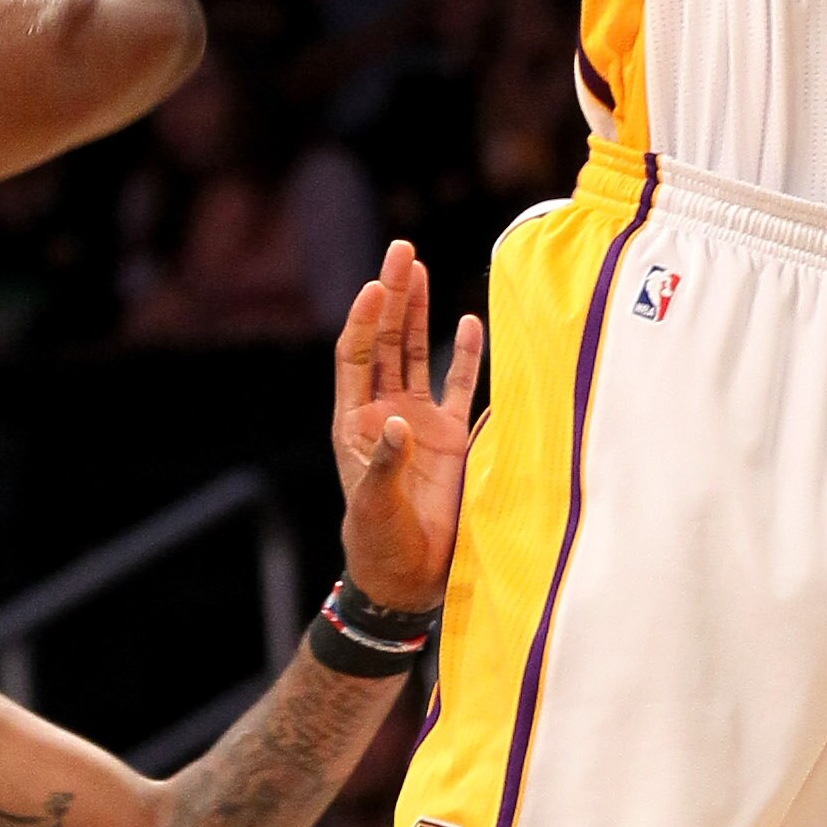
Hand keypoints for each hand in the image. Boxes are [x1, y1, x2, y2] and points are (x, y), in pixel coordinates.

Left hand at [333, 243, 483, 614]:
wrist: (408, 576)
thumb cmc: (378, 542)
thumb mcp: (375, 503)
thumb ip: (387, 462)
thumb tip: (398, 420)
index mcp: (355, 422)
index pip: (356, 355)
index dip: (365, 320)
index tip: (375, 285)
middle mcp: (385, 411)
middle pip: (386, 340)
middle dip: (391, 295)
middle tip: (401, 250)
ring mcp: (419, 421)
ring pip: (417, 352)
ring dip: (418, 312)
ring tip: (420, 268)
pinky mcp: (451, 436)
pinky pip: (458, 385)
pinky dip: (464, 355)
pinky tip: (471, 321)